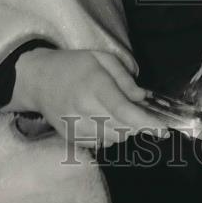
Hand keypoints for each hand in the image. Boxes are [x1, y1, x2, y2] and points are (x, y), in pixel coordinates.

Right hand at [8, 48, 167, 147]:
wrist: (38, 80)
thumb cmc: (74, 65)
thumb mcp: (101, 58)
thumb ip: (123, 77)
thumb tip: (141, 98)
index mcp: (93, 85)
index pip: (122, 109)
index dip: (144, 122)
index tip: (163, 130)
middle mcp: (83, 108)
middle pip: (121, 128)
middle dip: (137, 126)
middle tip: (143, 116)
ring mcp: (75, 126)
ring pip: (112, 139)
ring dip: (124, 131)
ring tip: (119, 114)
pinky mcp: (70, 137)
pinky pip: (99, 144)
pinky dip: (109, 136)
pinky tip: (103, 120)